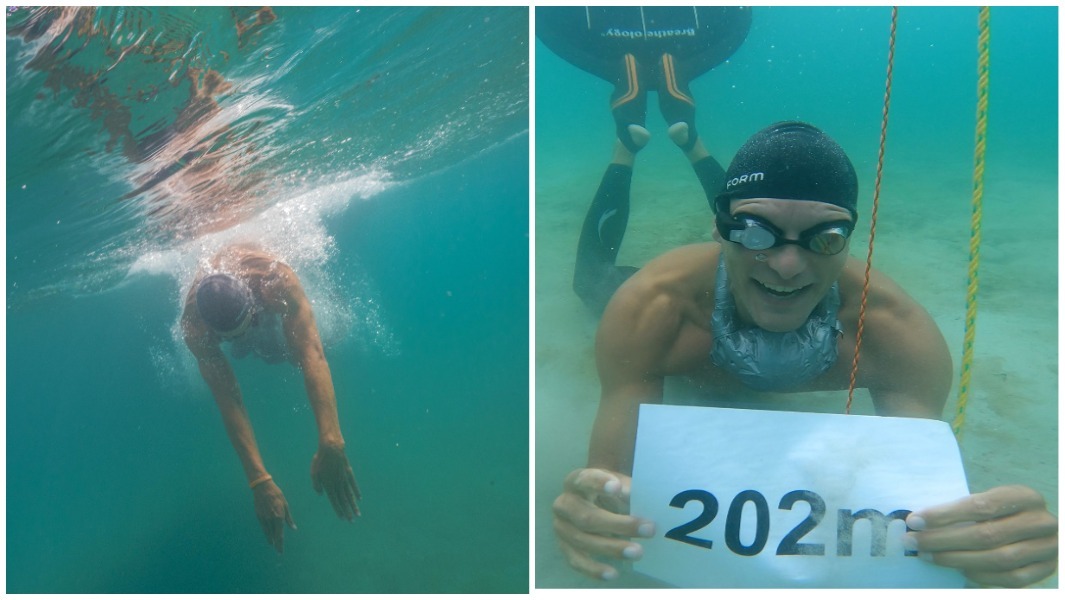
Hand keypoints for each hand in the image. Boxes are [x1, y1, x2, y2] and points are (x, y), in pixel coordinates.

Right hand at [252, 480, 296, 553]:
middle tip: (279, 552)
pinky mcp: (258, 516)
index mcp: (279, 516)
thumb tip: (293, 528)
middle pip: (273, 535)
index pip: (279, 534)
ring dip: (271, 540)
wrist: (262, 488)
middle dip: (277, 544)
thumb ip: (289, 518)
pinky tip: (268, 537)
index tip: (280, 551)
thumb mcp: (285, 505)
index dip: (280, 543)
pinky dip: (266, 533)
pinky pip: (263, 527)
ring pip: (267, 532)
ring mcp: (263, 518)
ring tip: (274, 546)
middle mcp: (271, 519)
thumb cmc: (277, 495)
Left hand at [311, 441, 361, 520]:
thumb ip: (316, 485)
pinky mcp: (348, 473)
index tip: (343, 519)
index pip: (334, 501)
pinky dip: (356, 492)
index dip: (338, 510)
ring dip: (354, 505)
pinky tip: (359, 498)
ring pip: (350, 495)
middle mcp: (338, 484)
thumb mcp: (314, 473)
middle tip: (352, 521)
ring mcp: (344, 479)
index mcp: (328, 486)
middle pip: (344, 501)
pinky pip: (353, 484)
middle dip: (348, 512)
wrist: (331, 448)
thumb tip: (321, 494)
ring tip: (358, 514)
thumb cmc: (320, 460)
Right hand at [551, 468, 655, 580]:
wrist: (593, 502)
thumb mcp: (618, 484)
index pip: (584, 480)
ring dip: (611, 548)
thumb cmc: (609, 492)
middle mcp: (563, 504)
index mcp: (575, 482)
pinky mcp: (564, 547)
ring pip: (582, 540)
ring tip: (637, 552)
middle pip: (586, 517)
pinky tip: (613, 574)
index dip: (598, 483)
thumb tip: (639, 500)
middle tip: (648, 529)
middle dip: (618, 525)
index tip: (617, 487)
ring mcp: (561, 527)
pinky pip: (576, 561)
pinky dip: (594, 569)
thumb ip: (628, 490)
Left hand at [905, 485, 1057, 586]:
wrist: (1040, 530)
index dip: (945, 515)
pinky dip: (982, 576)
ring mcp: (1047, 548)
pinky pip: (1011, 579)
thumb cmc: (1003, 513)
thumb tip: (918, 522)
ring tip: (929, 556)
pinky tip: (960, 571)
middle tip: (913, 542)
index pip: (981, 505)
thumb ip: (962, 509)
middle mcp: (1041, 521)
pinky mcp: (1047, 570)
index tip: (915, 521)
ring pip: (998, 559)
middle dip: (943, 540)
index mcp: (1025, 496)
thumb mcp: (989, 502)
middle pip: (986, 535)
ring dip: (957, 560)